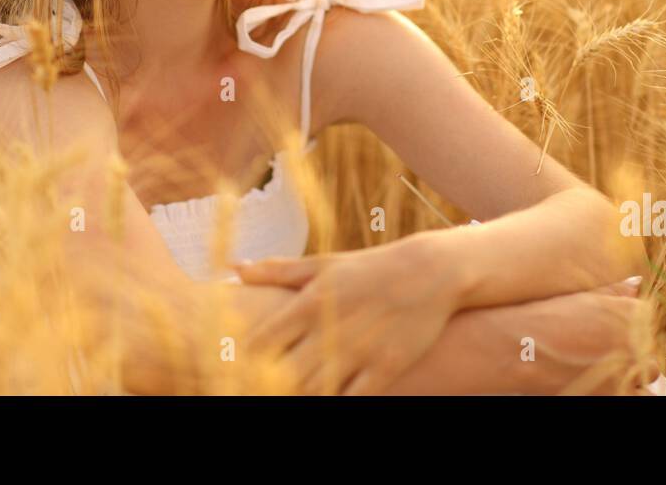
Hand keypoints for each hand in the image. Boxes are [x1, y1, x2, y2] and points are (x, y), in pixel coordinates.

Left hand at [231, 240, 461, 394]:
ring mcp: (359, 351)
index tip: (239, 368)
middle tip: (260, 387)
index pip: (261, 342)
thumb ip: (277, 270)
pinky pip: (353, 399)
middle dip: (267, 385)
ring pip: (313, 390)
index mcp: (310, 302)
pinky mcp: (386, 367)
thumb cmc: (369, 268)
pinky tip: (328, 397)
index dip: (244, 361)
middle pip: (282, 374)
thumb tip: (234, 267)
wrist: (430, 272)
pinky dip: (336, 401)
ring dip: (299, 394)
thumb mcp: (323, 264)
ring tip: (293, 391)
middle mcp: (331, 329)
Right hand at [524, 279, 664, 393]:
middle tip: (609, 354)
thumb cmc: (545, 316)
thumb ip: (613, 290)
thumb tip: (636, 284)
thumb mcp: (580, 295)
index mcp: (632, 313)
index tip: (615, 331)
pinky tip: (604, 384)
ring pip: (649, 377)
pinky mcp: (616, 395)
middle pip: (651, 352)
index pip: (648, 321)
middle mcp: (636, 343)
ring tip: (609, 372)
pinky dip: (625, 391)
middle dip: (635, 354)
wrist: (519, 348)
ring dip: (635, 375)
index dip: (632, 327)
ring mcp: (628, 373)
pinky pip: (636, 396)